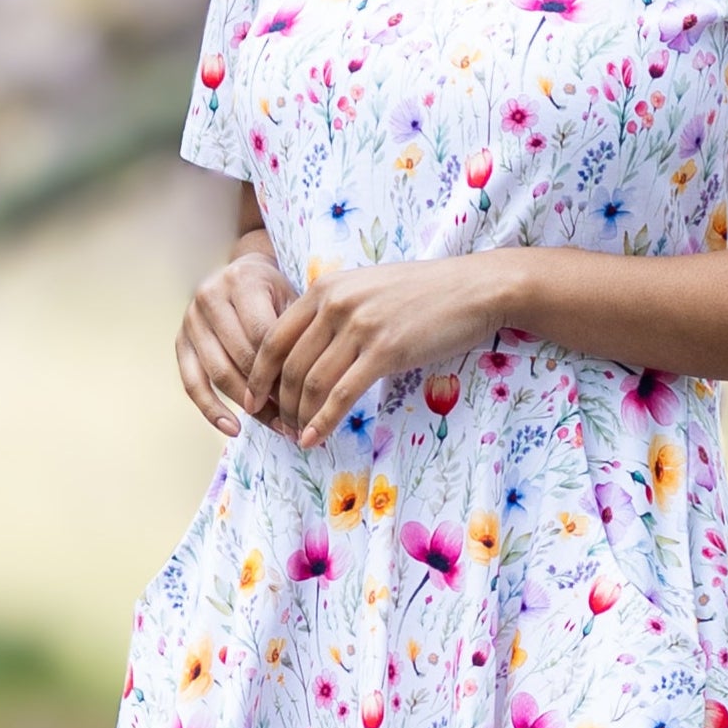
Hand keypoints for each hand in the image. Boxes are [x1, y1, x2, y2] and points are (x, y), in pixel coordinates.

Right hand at [176, 239, 298, 435]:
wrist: (242, 273)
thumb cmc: (273, 292)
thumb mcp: (291, 299)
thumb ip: (296, 333)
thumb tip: (306, 387)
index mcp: (241, 282)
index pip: (262, 335)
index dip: (282, 369)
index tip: (305, 396)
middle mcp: (209, 298)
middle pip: (240, 356)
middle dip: (268, 391)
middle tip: (295, 417)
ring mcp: (191, 321)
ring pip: (217, 372)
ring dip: (246, 405)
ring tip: (275, 425)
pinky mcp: (180, 342)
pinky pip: (191, 383)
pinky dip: (211, 409)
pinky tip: (233, 429)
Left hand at [250, 255, 513, 448]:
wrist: (473, 289)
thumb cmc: (423, 292)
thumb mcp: (366, 288)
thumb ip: (333, 311)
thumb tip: (307, 349)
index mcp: (325, 288)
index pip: (274, 338)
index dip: (258, 375)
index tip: (254, 400)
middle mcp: (335, 304)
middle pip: (289, 365)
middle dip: (278, 403)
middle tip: (278, 426)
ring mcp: (360, 327)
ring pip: (311, 383)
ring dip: (298, 416)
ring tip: (296, 436)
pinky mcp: (385, 351)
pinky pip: (341, 395)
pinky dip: (323, 421)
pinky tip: (314, 438)